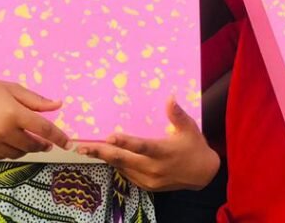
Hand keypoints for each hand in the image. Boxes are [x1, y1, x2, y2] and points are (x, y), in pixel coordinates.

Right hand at [0, 77, 69, 159]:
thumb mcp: (13, 89)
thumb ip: (37, 100)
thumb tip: (58, 105)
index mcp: (14, 114)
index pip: (44, 130)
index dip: (59, 138)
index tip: (69, 144)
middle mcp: (3, 131)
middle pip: (32, 145)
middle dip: (42, 145)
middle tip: (46, 142)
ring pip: (17, 154)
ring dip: (27, 149)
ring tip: (27, 140)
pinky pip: (2, 157)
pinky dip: (10, 151)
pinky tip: (9, 142)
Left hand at [76, 98, 219, 191]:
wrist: (202, 174)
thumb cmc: (195, 147)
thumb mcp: (189, 128)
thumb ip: (177, 114)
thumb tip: (170, 97)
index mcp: (164, 152)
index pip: (142, 146)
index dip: (125, 141)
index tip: (109, 136)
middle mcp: (154, 168)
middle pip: (124, 159)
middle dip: (102, 152)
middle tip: (82, 147)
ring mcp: (149, 179)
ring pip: (122, 168)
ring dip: (106, 158)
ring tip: (88, 150)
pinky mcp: (147, 186)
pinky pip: (127, 175)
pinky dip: (117, 165)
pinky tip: (108, 158)